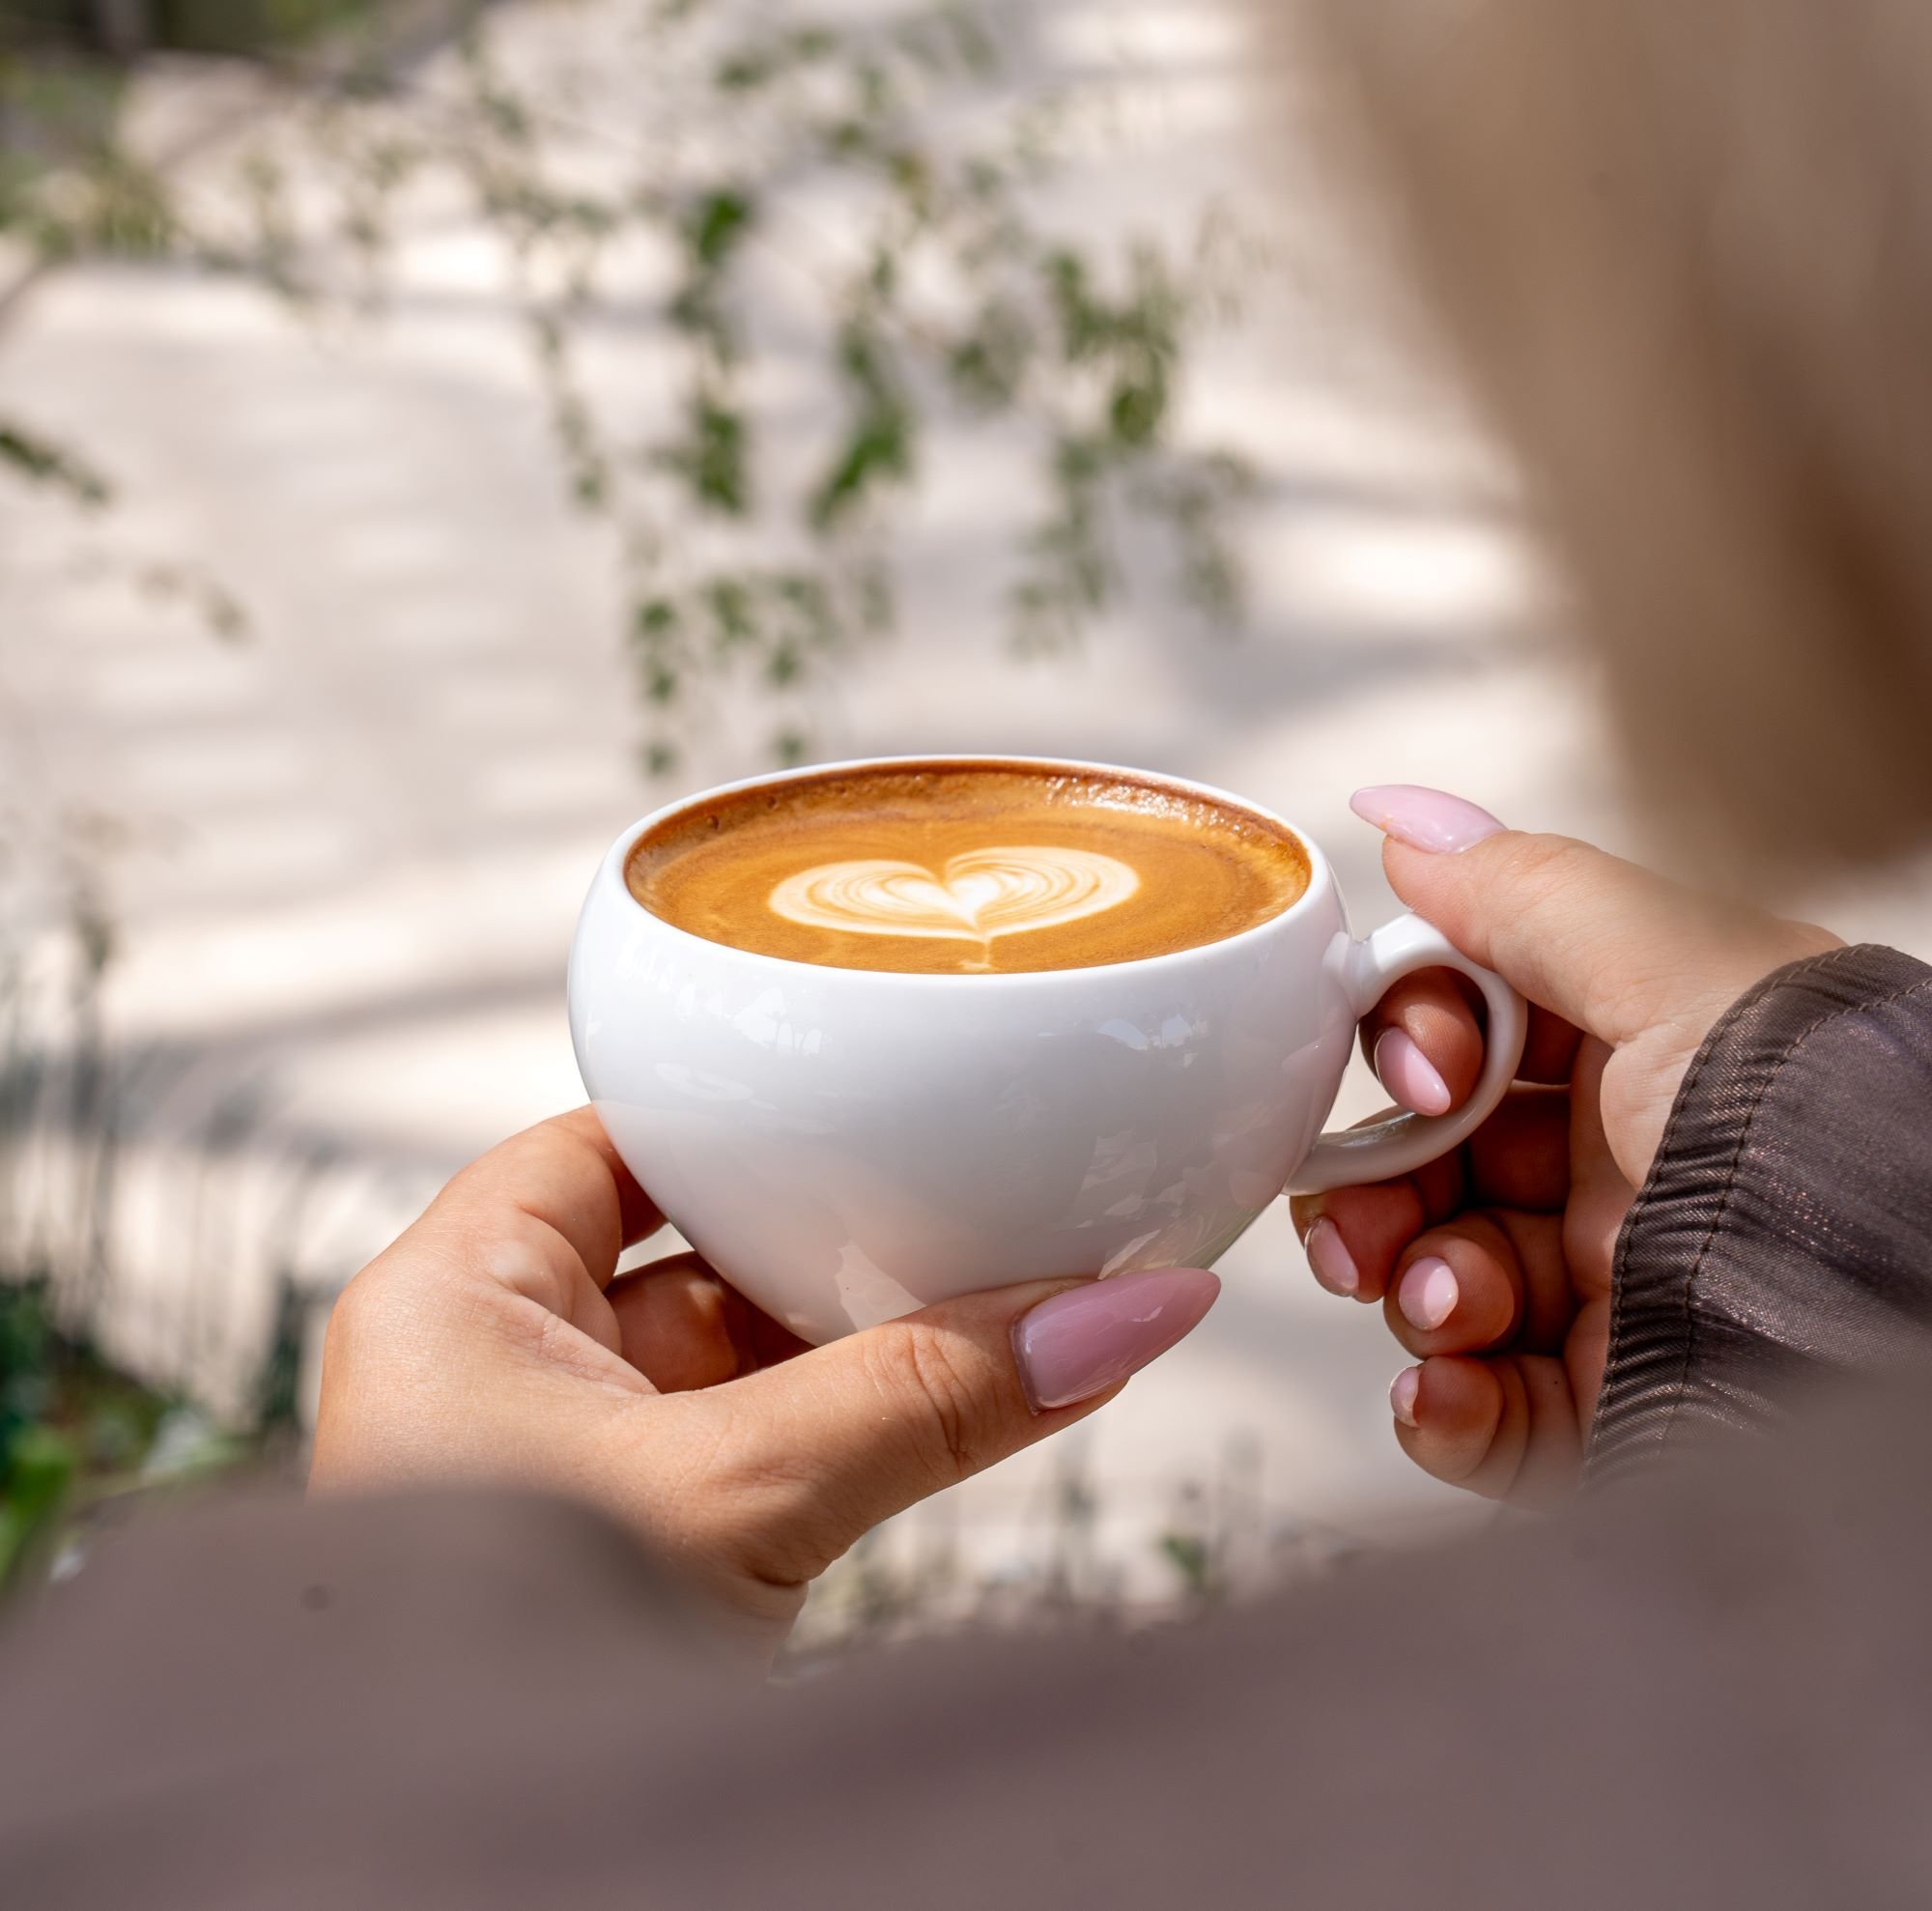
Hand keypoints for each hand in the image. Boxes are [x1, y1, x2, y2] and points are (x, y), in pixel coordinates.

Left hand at [311, 1109, 1216, 1659]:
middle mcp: (495, 1368)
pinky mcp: (629, 1545)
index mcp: (454, 1298)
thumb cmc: (507, 1683)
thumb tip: (1118, 1315)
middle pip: (686, 1243)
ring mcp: (563, 1462)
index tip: (864, 1092)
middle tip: (953, 1184)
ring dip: (843, 1333)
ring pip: (730, 1355)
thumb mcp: (739, 1496)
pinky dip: (839, 1420)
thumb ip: (929, 1397)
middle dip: (821, 1226)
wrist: (501, 1868)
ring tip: (978, 1277)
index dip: (738, 1114)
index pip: (612, 1140)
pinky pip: (751, 1443)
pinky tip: (937, 1400)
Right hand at [1290, 786, 1838, 1506]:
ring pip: (1435, 1283)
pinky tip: (1442, 1390)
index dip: (1414, 1048)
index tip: (1421, 1077)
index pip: (1469, 1032)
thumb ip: (1525, 894)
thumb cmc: (1816, 1129)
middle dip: (1373, 1188)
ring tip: (1443, 1306)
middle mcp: (1622, 1169)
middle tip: (1366, 1221)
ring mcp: (1614, 1295)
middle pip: (1429, 1164)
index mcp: (1642, 1052)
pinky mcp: (1610, 1413)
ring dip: (1407, 1289)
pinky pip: (1480, 1414)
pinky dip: (1437, 1408)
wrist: (1900, 1327)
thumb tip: (1400, 817)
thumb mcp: (1675, 975)